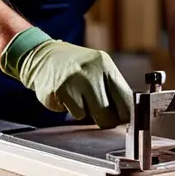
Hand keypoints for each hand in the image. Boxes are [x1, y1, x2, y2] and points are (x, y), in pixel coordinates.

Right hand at [0, 27, 132, 128]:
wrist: (45, 56)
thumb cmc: (78, 67)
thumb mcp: (99, 68)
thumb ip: (113, 88)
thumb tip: (128, 115)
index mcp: (106, 66)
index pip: (125, 99)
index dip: (126, 114)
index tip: (124, 119)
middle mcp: (90, 72)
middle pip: (107, 113)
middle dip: (105, 119)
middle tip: (100, 114)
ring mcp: (73, 81)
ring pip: (86, 115)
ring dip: (83, 111)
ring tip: (77, 95)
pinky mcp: (56, 91)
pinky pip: (70, 113)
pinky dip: (68, 109)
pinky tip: (65, 95)